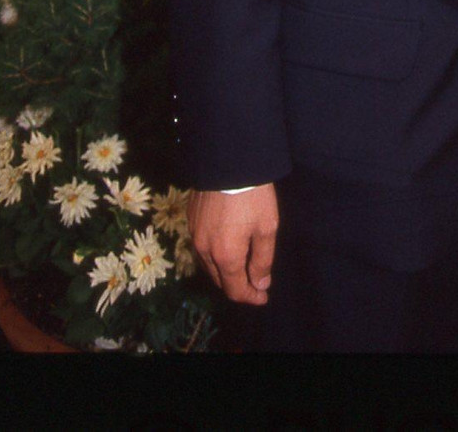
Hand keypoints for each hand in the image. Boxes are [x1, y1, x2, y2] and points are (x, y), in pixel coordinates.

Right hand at [187, 183, 278, 304]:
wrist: (228, 160)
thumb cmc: (253, 195)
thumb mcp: (266, 227)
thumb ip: (263, 260)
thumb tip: (260, 284)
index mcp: (226, 256)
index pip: (235, 290)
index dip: (251, 297)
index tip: (263, 296)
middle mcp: (205, 250)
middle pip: (220, 280)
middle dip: (237, 286)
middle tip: (255, 283)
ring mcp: (194, 234)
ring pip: (208, 265)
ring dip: (224, 271)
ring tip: (241, 267)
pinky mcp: (191, 219)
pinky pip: (201, 247)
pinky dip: (214, 254)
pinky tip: (225, 245)